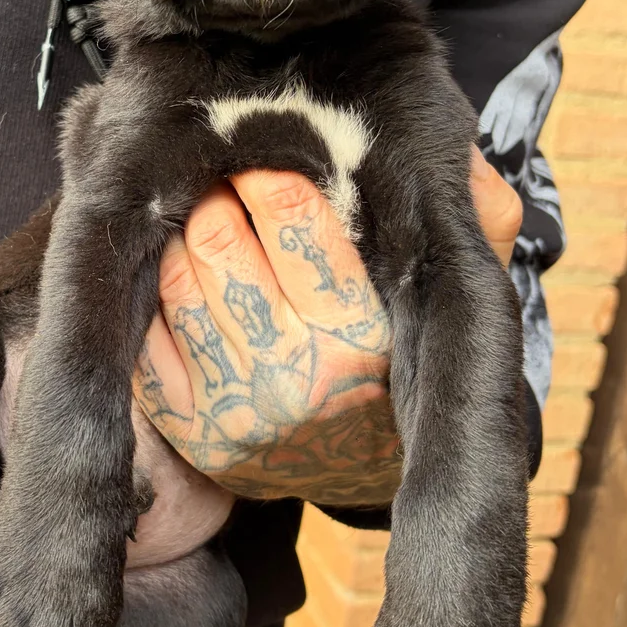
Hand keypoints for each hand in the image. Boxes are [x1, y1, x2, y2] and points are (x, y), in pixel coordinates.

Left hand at [134, 149, 521, 505]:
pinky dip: (157, 293)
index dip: (270, 174)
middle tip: (220, 178)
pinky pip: (147, 338)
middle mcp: (300, 380)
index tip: (264, 155)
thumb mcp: (460, 292)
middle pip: (222, 244)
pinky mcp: (193, 432)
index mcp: (367, 337)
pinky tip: (178, 273)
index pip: (299, 222)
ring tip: (198, 219)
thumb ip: (479, 220)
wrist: (363, 471)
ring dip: (182, 238)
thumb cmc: (403, 355)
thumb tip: (468, 160)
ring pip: (179, 283)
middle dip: (216, 197)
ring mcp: (239, 411)